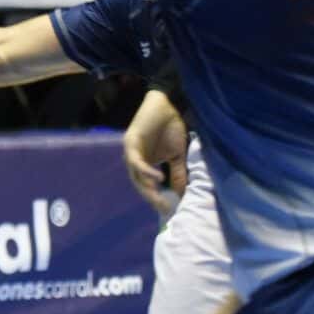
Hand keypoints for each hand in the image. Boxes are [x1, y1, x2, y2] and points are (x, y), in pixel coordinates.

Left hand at [122, 90, 187, 216]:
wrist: (167, 104)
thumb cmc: (171, 127)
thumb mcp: (177, 154)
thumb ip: (178, 173)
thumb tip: (182, 193)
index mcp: (144, 164)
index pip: (147, 186)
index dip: (156, 198)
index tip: (168, 209)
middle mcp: (135, 161)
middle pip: (140, 185)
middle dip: (152, 198)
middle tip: (165, 209)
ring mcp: (131, 152)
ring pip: (136, 177)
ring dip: (148, 189)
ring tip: (161, 200)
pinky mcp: (130, 143)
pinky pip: (136, 162)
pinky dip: (146, 171)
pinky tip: (158, 178)